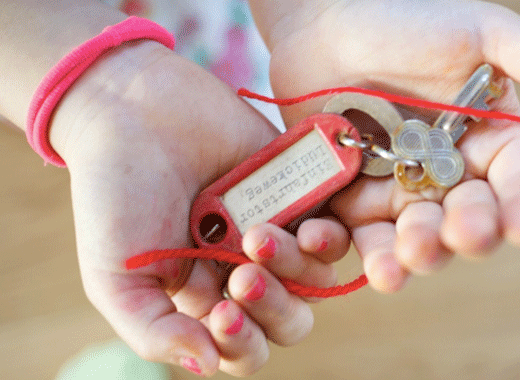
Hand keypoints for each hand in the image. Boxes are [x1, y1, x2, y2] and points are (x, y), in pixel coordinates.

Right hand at [51, 41, 348, 375]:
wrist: (133, 111)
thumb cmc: (116, 195)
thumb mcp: (117, 279)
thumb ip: (155, 332)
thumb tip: (207, 365)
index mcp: (205, 298)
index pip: (244, 348)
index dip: (242, 344)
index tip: (221, 315)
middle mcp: (245, 268)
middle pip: (290, 320)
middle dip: (274, 308)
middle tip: (242, 275)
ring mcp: (275, 230)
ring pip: (317, 279)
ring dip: (295, 269)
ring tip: (256, 235)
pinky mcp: (299, 191)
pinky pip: (335, 229)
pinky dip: (328, 238)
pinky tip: (304, 226)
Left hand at [251, 0, 519, 292]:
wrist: (322, 26)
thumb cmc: (402, 22)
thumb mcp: (480, 32)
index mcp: (488, 141)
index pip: (519, 183)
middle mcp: (447, 175)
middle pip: (467, 220)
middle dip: (467, 233)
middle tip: (459, 233)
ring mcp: (397, 192)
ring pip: (415, 239)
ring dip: (415, 255)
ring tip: (406, 260)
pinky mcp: (351, 202)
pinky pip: (357, 238)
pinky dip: (359, 253)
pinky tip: (366, 261)